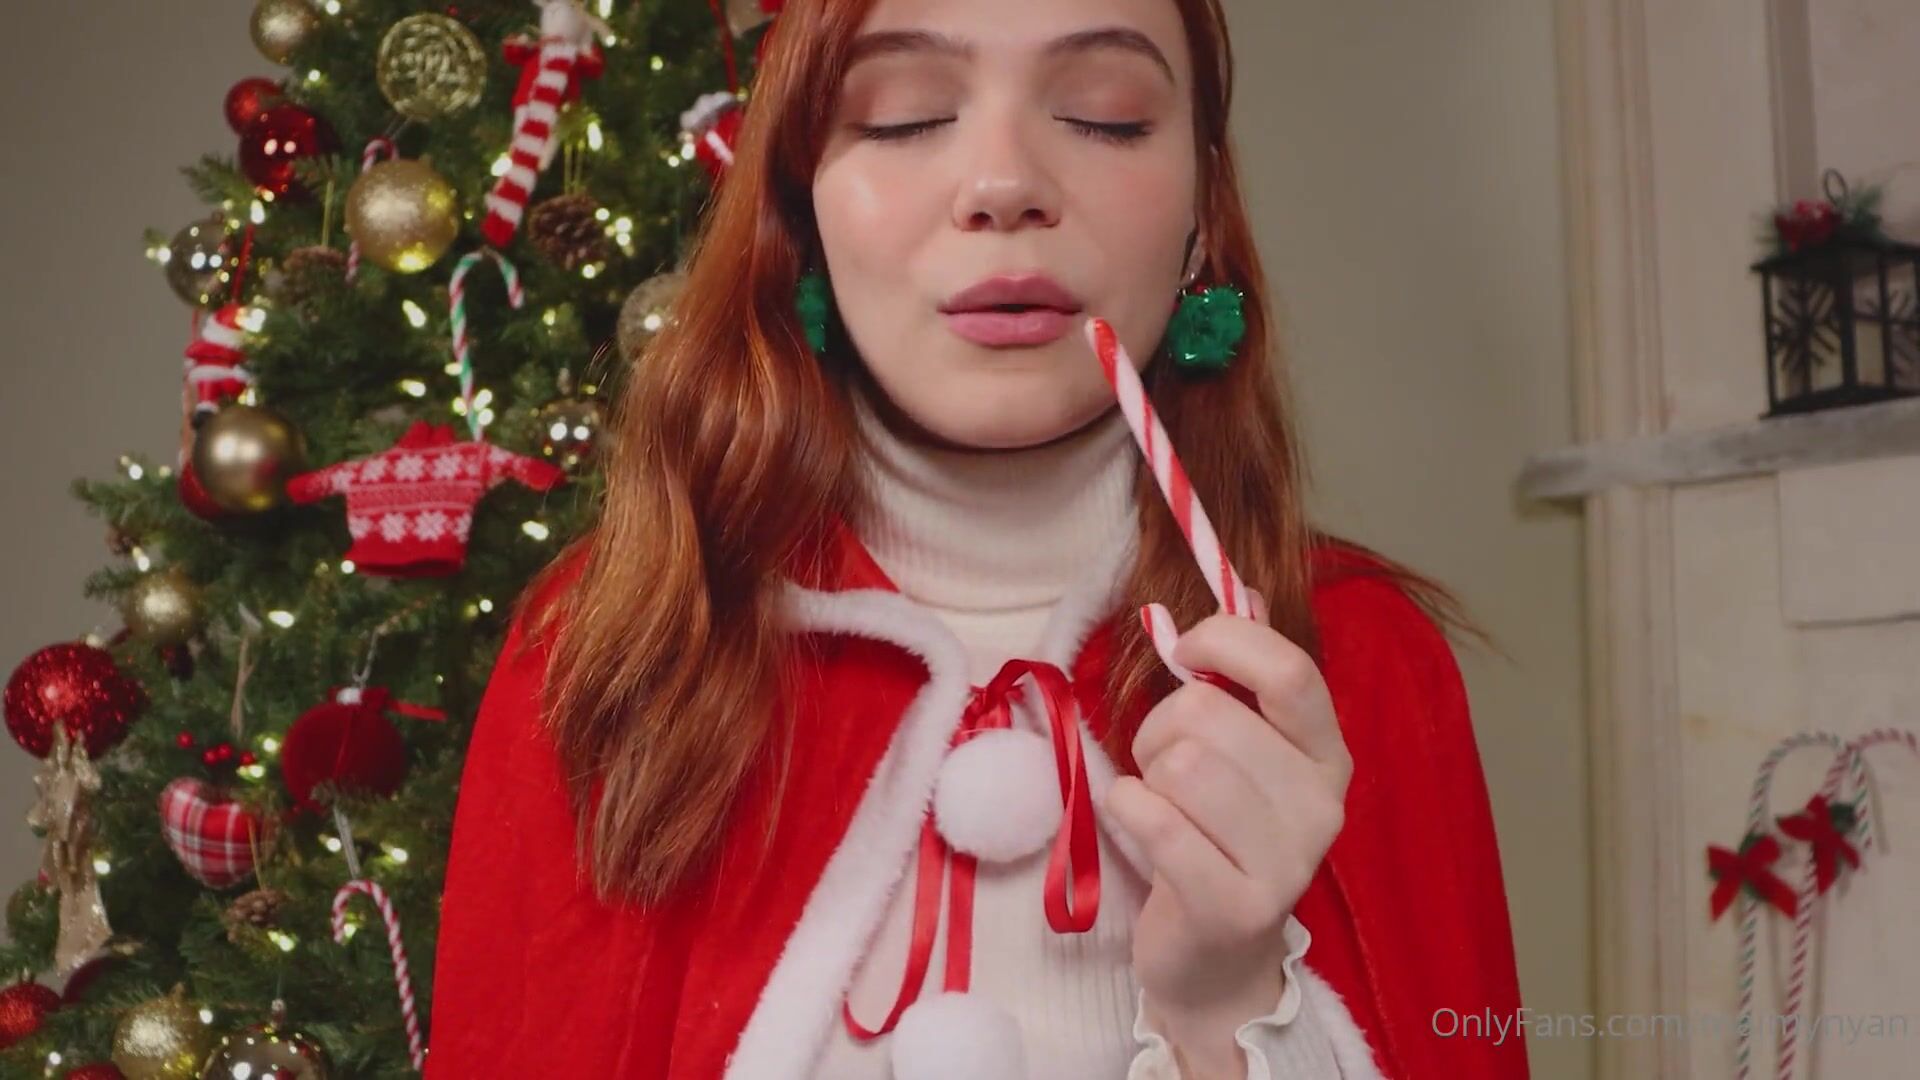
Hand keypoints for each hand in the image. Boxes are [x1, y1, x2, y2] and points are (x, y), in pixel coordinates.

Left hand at [1104, 592, 1352, 1076]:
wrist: (1214, 959)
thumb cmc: (1216, 835)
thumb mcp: (1240, 748)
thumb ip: (1245, 670)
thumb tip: (1247, 587)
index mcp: (1327, 753)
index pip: (1290, 670)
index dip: (1225, 641)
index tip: (1186, 650)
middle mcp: (1321, 805)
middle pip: (1209, 716)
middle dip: (1159, 730)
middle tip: (1164, 767)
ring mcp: (1286, 862)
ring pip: (1180, 765)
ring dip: (1146, 775)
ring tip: (1160, 804)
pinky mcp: (1235, 907)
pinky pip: (1156, 821)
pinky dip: (1128, 810)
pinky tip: (1140, 825)